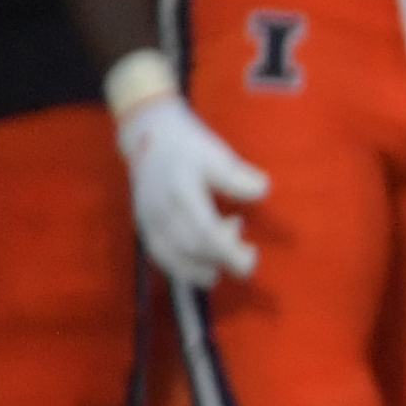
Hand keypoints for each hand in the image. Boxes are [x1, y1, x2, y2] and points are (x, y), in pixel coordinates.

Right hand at [117, 96, 265, 285]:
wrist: (148, 135)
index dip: (229, 250)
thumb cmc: (188, 146)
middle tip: (247, 251)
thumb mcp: (217, 155)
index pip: (204, 231)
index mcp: (180, 190)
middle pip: (191, 248)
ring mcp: (148, 219)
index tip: (252, 254)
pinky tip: (205, 269)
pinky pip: (160, 257)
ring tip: (225, 260)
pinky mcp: (144, 226)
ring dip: (203, 268)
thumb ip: (237, 177)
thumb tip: (261, 191)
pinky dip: (183, 269)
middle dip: (223, 258)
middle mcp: (160, 209)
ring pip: (172, 258)